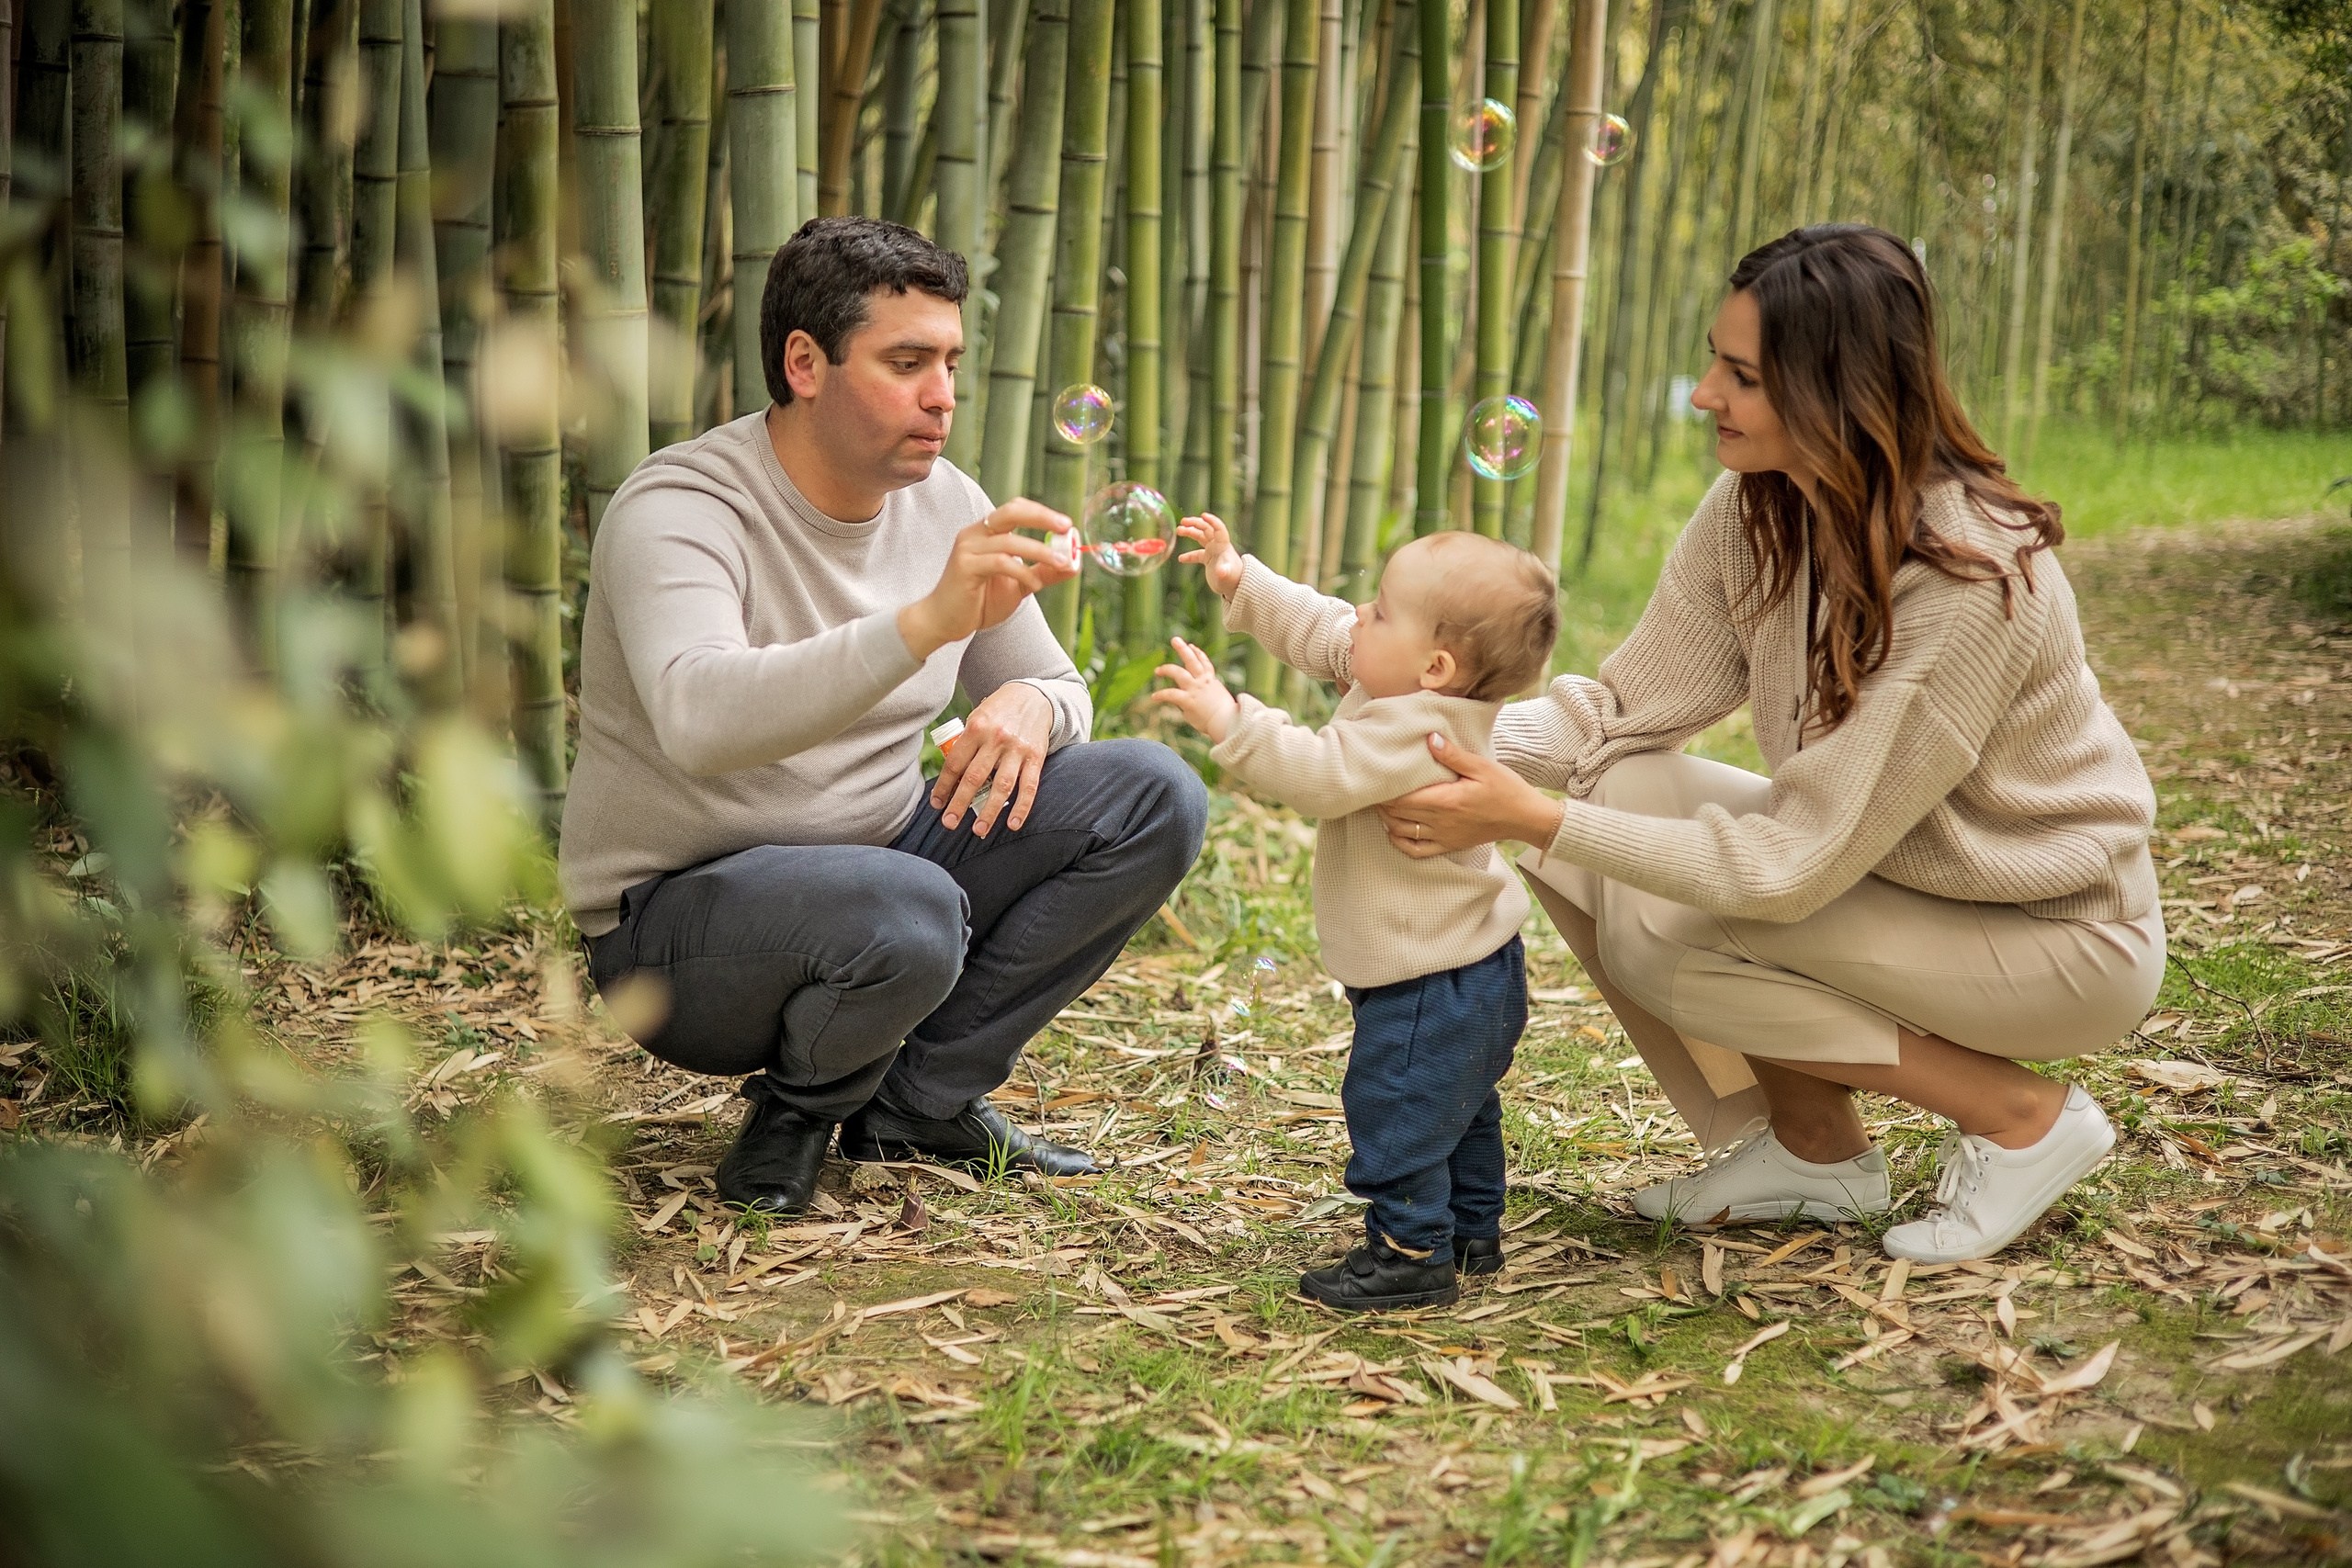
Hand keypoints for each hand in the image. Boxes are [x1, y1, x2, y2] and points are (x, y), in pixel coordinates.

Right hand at [899, 497, 1076, 660]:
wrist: (945, 621)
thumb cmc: (979, 601)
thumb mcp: (1019, 585)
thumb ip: (1043, 572)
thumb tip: (1073, 564)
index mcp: (987, 532)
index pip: (1016, 509)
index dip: (1042, 513)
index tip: (1067, 525)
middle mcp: (976, 533)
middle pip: (1011, 512)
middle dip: (1042, 517)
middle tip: (1065, 527)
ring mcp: (968, 548)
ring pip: (1010, 541)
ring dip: (1040, 551)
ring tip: (1062, 564)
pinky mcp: (964, 566)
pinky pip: (1000, 562)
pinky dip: (1022, 572)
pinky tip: (1033, 585)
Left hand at [932, 681, 1054, 834]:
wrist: (1034, 696)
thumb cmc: (999, 710)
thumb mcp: (977, 716)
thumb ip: (966, 742)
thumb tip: (951, 776)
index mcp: (976, 727)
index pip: (955, 763)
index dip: (944, 786)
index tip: (936, 804)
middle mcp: (996, 738)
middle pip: (974, 778)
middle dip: (960, 803)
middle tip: (949, 823)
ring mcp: (1017, 749)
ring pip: (1001, 786)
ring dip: (989, 811)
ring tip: (979, 830)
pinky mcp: (1036, 756)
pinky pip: (1029, 786)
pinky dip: (1022, 807)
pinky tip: (1013, 824)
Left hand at [1149, 636, 1239, 743]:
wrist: (1228, 722)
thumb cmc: (1226, 717)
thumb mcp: (1218, 701)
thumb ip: (1205, 697)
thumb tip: (1195, 702)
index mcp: (1211, 681)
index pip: (1204, 663)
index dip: (1198, 653)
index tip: (1192, 646)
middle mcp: (1202, 681)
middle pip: (1192, 660)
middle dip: (1182, 649)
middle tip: (1175, 639)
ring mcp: (1195, 689)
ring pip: (1178, 672)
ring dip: (1167, 669)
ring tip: (1157, 670)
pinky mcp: (1188, 700)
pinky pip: (1171, 694)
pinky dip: (1161, 695)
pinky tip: (1154, 696)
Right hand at [1174, 512, 1243, 599]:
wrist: (1235, 587)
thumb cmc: (1234, 579)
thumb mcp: (1228, 575)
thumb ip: (1224, 572)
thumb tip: (1221, 572)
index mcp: (1223, 545)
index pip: (1218, 528)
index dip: (1212, 520)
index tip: (1203, 515)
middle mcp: (1218, 545)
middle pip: (1206, 529)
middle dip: (1195, 523)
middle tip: (1183, 522)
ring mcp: (1212, 551)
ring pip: (1200, 537)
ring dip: (1190, 532)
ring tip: (1179, 530)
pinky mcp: (1208, 559)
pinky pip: (1197, 554)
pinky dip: (1188, 555)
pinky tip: (1180, 559)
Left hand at [1376, 733, 1565, 857]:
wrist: (1525, 818)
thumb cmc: (1506, 789)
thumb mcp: (1482, 766)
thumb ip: (1453, 755)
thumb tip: (1429, 739)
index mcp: (1446, 801)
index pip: (1402, 799)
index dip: (1383, 791)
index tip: (1375, 778)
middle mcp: (1441, 822)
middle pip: (1396, 815)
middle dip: (1380, 803)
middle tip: (1373, 788)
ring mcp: (1443, 837)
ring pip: (1401, 833)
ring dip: (1387, 820)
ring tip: (1382, 805)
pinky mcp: (1449, 845)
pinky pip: (1416, 851)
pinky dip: (1400, 843)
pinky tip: (1394, 831)